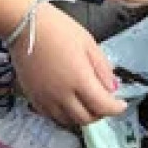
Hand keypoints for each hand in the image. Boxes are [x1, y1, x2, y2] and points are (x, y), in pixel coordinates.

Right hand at [10, 1, 126, 125]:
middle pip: (86, 119)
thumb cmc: (59, 29)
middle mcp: (62, 95)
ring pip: (68, 121)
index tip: (121, 104)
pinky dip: (64, 115)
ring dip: (82, 116)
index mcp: (79, 80)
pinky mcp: (33, 98)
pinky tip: (68, 103)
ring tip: (87, 103)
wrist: (26, 26)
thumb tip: (113, 88)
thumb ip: (102, 68)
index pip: (103, 106)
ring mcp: (45, 99)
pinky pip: (52, 116)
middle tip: (105, 103)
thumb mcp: (88, 43)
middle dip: (100, 114)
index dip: (116, 109)